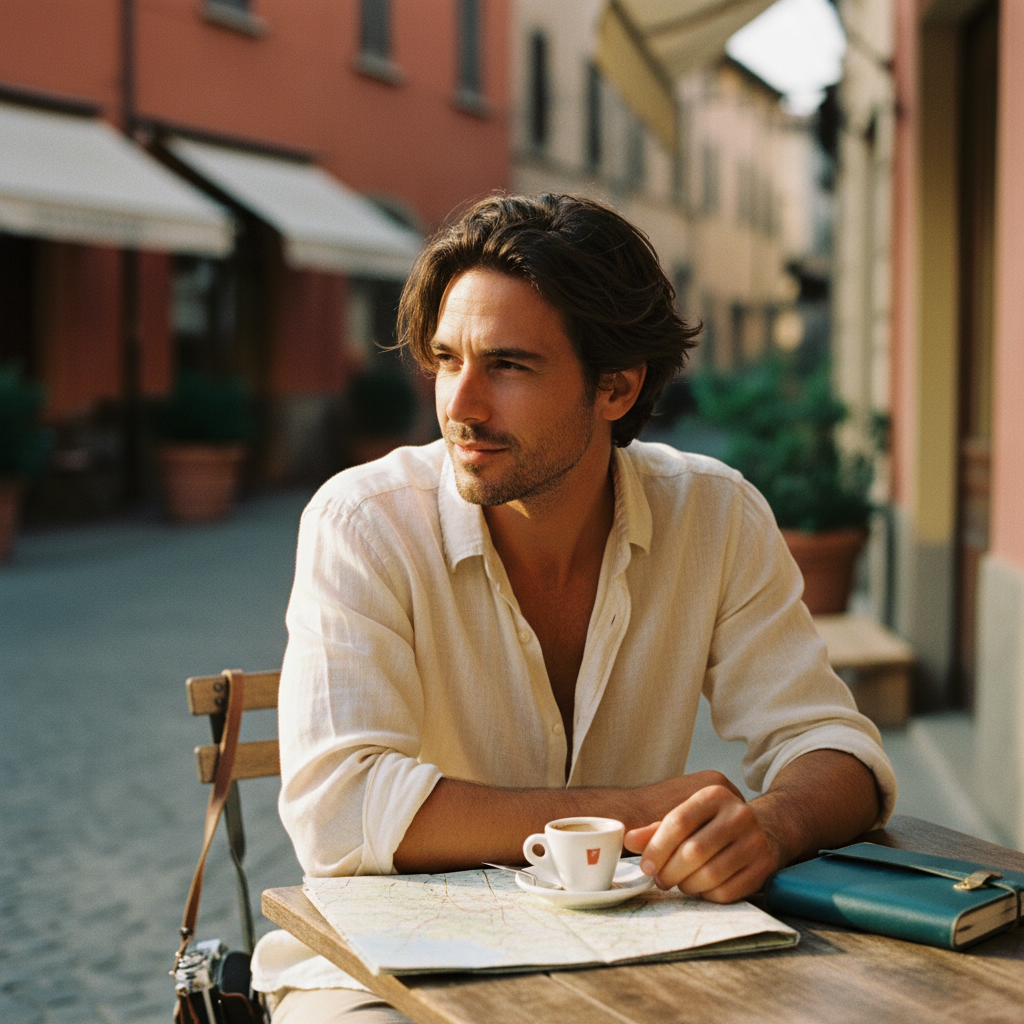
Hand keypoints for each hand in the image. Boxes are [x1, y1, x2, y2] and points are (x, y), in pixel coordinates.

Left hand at [624, 783, 782, 902]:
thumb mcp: (689, 816)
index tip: (646, 866)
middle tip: (661, 879)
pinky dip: (708, 895)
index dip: (657, 847)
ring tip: (679, 883)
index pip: (679, 821)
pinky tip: (701, 888)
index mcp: (714, 795)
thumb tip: (628, 840)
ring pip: (711, 874)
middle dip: (670, 871)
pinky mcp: (765, 866)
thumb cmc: (715, 824)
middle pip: (693, 851)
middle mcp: (738, 814)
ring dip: (687, 885)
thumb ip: (658, 828)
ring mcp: (755, 841)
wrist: (766, 828)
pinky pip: (728, 891)